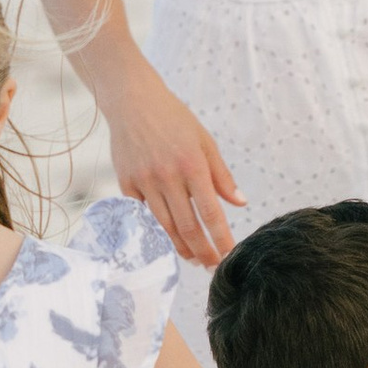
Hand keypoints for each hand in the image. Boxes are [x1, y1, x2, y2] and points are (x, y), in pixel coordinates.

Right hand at [101, 62, 243, 265]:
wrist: (132, 102)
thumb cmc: (174, 119)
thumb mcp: (205, 141)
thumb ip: (221, 175)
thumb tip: (240, 203)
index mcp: (192, 165)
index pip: (211, 212)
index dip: (221, 239)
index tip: (229, 256)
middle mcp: (168, 176)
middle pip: (187, 226)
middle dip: (202, 251)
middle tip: (212, 266)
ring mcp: (144, 181)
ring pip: (164, 226)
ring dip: (180, 246)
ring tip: (192, 257)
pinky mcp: (126, 183)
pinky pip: (142, 214)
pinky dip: (156, 228)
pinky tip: (167, 238)